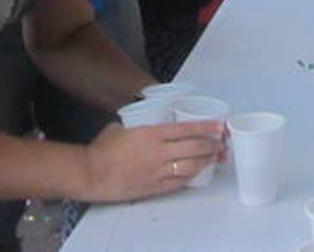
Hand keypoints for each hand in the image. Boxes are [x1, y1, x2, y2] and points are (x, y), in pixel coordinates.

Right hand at [79, 120, 226, 201]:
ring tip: (215, 158)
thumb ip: (138, 127)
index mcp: (151, 134)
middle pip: (194, 148)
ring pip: (190, 166)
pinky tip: (197, 172)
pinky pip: (179, 182)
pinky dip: (191, 177)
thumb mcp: (122, 128)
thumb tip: (144, 126)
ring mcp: (158, 171)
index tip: (219, 127)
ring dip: (206, 162)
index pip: (186, 129)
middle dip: (212, 145)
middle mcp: (159, 152)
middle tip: (222, 144)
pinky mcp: (154, 187)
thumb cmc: (102, 148)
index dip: (206, 128)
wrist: (91, 173)